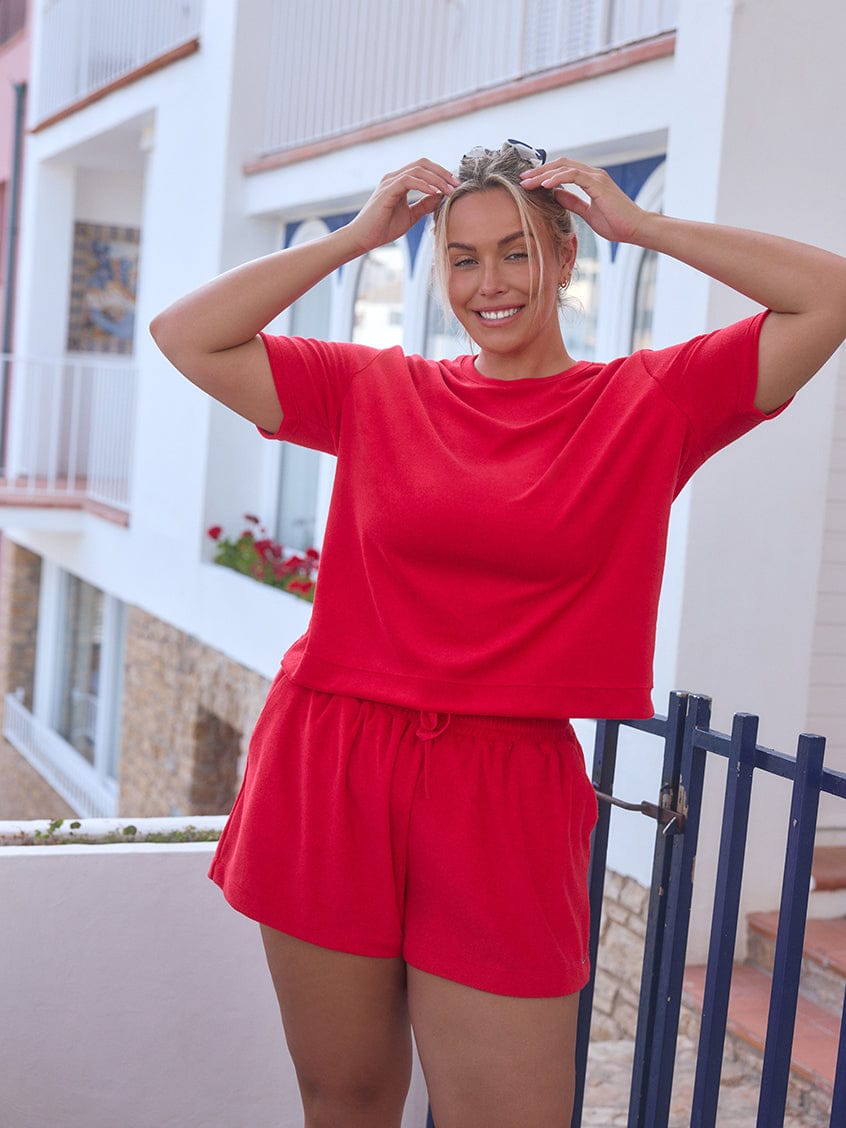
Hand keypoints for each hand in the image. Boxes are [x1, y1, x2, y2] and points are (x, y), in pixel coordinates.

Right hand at [346, 160, 458, 254]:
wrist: (362, 239)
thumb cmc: (382, 228)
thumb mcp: (410, 216)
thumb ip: (424, 206)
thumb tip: (440, 197)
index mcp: (399, 181)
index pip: (424, 168)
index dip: (441, 174)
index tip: (455, 185)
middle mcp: (394, 178)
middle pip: (423, 163)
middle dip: (442, 172)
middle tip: (456, 184)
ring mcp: (389, 182)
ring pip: (418, 170)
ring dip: (437, 179)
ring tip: (449, 190)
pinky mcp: (386, 191)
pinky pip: (408, 181)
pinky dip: (424, 185)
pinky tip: (435, 193)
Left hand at [520, 157, 651, 245]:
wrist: (634, 229)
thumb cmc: (615, 223)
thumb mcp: (587, 213)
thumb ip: (573, 202)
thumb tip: (556, 196)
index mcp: (590, 180)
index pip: (563, 170)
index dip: (544, 174)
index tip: (528, 182)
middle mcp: (593, 174)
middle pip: (560, 164)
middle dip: (539, 171)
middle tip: (522, 179)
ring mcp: (596, 177)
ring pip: (564, 167)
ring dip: (543, 174)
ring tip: (528, 182)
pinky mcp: (598, 184)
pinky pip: (573, 176)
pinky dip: (557, 178)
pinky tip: (544, 185)